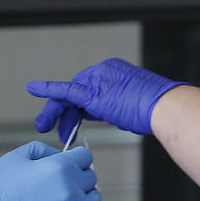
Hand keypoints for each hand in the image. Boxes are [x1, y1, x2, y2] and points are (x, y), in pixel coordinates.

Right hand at [0, 141, 101, 200]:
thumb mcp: (17, 156)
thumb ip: (44, 150)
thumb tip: (60, 155)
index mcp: (59, 166)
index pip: (85, 157)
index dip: (76, 159)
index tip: (68, 165)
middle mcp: (70, 187)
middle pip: (90, 178)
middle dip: (78, 178)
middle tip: (60, 184)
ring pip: (94, 200)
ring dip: (84, 199)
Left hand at [27, 57, 183, 139]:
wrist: (165, 108)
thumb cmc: (158, 110)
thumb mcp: (134, 106)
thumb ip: (118, 107)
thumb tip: (115, 115)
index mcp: (113, 72)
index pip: (88, 89)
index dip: (79, 109)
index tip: (76, 122)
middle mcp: (103, 71)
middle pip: (75, 93)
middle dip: (64, 113)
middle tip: (56, 129)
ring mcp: (97, 79)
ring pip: (68, 96)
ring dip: (55, 112)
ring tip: (46, 127)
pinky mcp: (92, 92)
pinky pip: (64, 91)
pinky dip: (48, 89)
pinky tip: (34, 89)